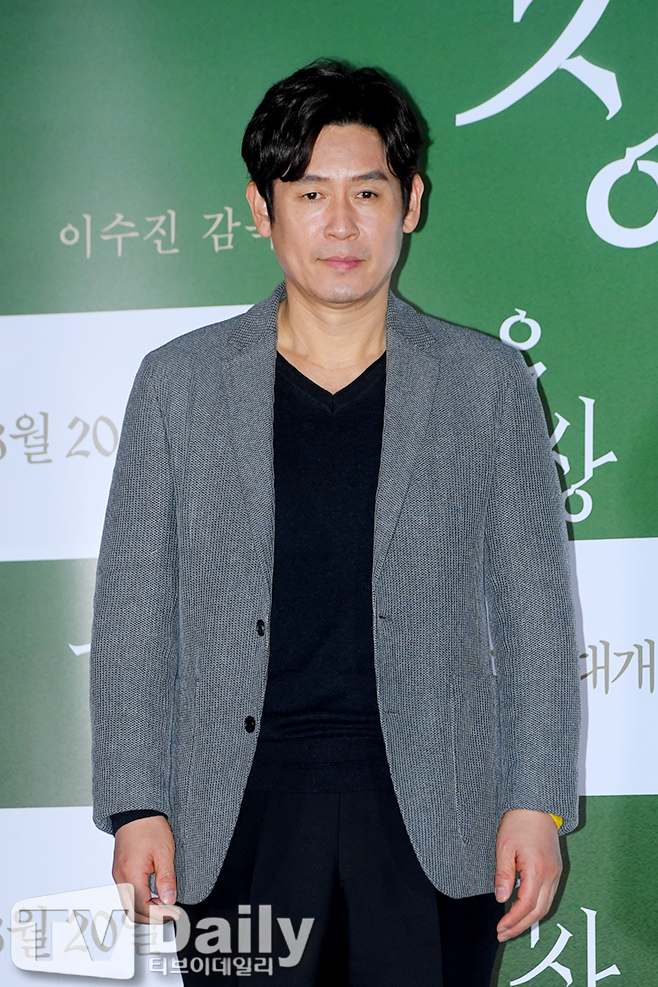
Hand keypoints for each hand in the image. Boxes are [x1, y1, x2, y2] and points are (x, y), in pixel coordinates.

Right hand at [112, 815, 177, 923]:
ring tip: (163, 902)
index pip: (142, 908)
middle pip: (132, 910)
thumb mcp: (164, 853)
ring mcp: (119, 874)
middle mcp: (121, 878)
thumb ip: (166, 879)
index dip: (158, 914)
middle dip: (151, 916)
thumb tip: (169, 899)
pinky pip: (128, 891)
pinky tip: (153, 892)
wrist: (136, 812)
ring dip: (145, 907)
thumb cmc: (148, 827)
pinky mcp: (120, 870)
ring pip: (129, 902)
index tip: (173, 913)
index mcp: (131, 875)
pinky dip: (140, 897)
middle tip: (169, 912)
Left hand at [495, 809, 561, 941]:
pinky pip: (548, 896)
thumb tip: (501, 899)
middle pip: (539, 911)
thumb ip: (503, 875)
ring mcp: (556, 873)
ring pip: (545, 906)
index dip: (513, 920)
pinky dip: (536, 908)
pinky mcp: (556, 870)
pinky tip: (523, 912)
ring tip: (511, 928)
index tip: (500, 928)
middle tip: (503, 934)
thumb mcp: (504, 848)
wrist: (537, 807)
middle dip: (520, 926)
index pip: (527, 905)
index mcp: (538, 869)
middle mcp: (551, 875)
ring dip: (529, 920)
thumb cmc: (518, 823)